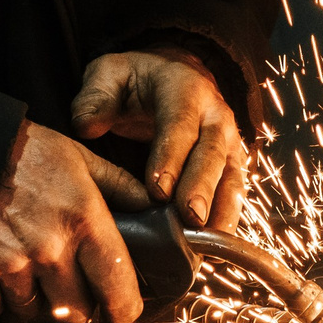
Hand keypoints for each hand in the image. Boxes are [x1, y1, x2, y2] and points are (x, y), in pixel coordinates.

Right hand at [0, 123, 153, 322]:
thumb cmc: (29, 152)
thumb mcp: (83, 160)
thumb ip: (121, 187)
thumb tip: (154, 207)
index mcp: (84, 221)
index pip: (117, 288)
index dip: (125, 308)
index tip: (123, 309)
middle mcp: (51, 249)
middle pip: (76, 312)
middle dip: (78, 303)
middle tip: (73, 284)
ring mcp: (12, 262)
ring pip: (34, 311)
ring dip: (37, 299)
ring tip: (34, 272)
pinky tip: (3, 275)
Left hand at [70, 48, 248, 230]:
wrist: (171, 76)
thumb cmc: (136, 81)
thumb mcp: (109, 74)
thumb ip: (96, 97)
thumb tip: (87, 126)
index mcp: (185, 88)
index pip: (179, 124)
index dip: (170, 157)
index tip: (157, 189)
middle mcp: (215, 115)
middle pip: (212, 154)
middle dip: (201, 188)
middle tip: (188, 218)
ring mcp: (228, 142)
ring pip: (231, 176)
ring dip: (221, 210)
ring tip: (206, 242)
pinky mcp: (232, 165)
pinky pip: (235, 193)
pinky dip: (227, 220)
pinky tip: (214, 248)